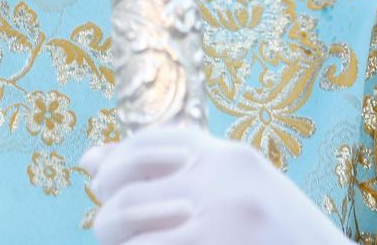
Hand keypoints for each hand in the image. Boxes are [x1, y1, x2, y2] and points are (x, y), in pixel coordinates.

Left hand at [81, 124, 351, 243]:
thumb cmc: (286, 241)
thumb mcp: (245, 194)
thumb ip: (183, 174)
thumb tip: (90, 160)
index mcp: (232, 156)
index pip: (151, 142)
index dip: (116, 160)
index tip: (98, 177)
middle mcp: (223, 177)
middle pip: (128, 181)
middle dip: (106, 207)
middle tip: (106, 227)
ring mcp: (218, 217)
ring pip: (125, 221)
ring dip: (112, 237)